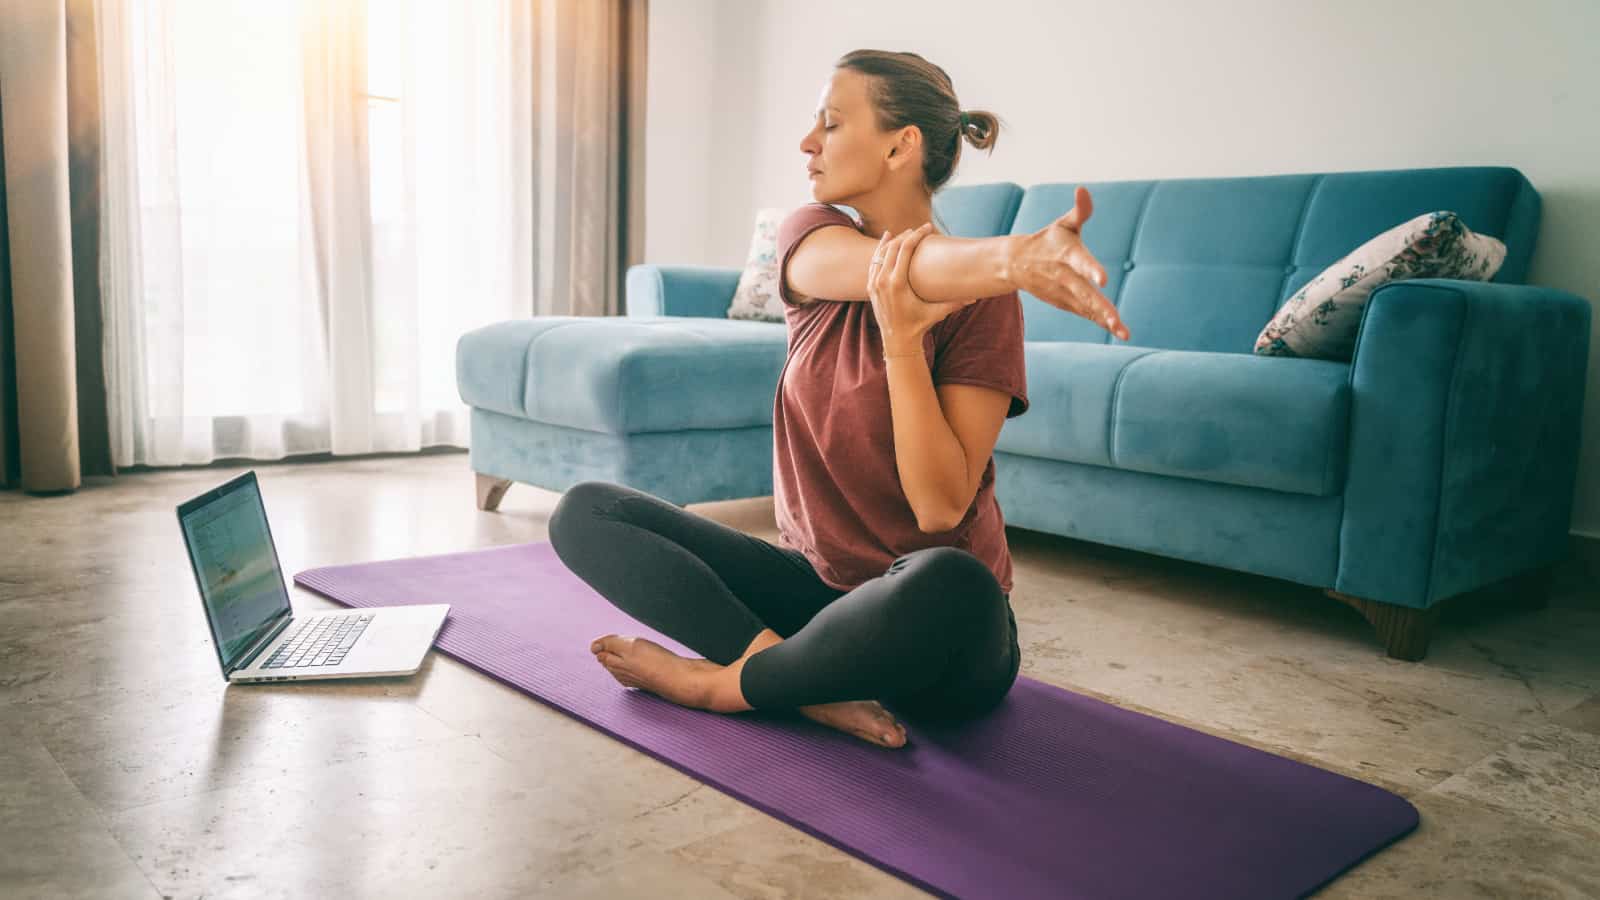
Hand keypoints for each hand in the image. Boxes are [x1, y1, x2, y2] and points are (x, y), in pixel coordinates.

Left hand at [867, 223, 978, 351]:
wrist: (897, 341)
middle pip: (894, 247)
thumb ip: (955, 303)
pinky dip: (881, 249)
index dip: (917, 235)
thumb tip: (976, 297)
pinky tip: (887, 240)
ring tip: (907, 232)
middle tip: (920, 229)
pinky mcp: (870, 286)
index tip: (928, 228)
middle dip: (907, 235)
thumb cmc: (918, 326)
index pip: (905, 249)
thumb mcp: (937, 313)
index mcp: (897, 283)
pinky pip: (874, 262)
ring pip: (881, 252)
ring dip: (894, 240)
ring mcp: (874, 283)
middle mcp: (883, 280)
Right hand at [1006, 186, 1130, 340]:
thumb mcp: (1063, 224)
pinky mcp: (1065, 303)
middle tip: (1115, 318)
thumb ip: (1080, 210)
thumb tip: (1082, 189)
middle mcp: (1064, 276)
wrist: (1017, 263)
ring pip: (1085, 308)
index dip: (1091, 269)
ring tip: (1122, 332)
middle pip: (1083, 292)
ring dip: (1103, 319)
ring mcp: (1063, 293)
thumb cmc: (1048, 240)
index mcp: (1066, 254)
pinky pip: (1085, 314)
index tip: (1103, 279)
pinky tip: (1119, 331)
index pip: (1079, 261)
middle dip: (1099, 306)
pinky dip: (1100, 322)